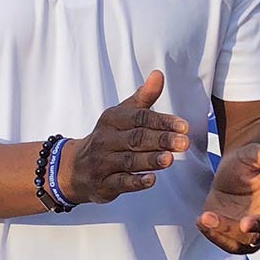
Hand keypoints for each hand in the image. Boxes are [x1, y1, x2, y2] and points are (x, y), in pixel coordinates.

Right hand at [57, 70, 189, 204]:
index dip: (162, 121)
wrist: (75, 168)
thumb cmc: (108, 137)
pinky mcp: (103, 184)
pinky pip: (119, 183)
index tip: (183, 126)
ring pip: (129, 161)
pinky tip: (151, 180)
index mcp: (111, 119)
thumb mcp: (122, 114)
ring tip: (170, 159)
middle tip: (184, 143)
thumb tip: (158, 74)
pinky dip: (135, 182)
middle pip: (136, 139)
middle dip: (161, 140)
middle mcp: (105, 140)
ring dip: (150, 160)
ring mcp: (103, 163)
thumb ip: (143, 97)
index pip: (139, 118)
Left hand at [198, 143, 259, 253]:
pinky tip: (202, 220)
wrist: (231, 175)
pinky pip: (229, 243)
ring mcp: (256, 230)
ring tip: (208, 217)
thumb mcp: (251, 154)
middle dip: (258, 226)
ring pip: (248, 241)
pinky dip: (214, 234)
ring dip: (228, 232)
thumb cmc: (247, 164)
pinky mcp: (236, 236)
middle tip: (244, 223)